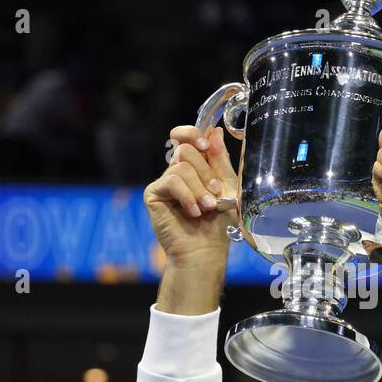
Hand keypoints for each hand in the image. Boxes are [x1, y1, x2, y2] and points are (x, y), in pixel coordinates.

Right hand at [143, 124, 238, 265]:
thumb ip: (220, 160)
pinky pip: (171, 181)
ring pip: (180, 166)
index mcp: (195, 167)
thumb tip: (214, 131)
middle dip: (206, 172)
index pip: (186, 137)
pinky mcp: (154, 194)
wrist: (205, 251)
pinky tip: (193, 211)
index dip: (192, 134)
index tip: (205, 145)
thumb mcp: (227, 187)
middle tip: (216, 192)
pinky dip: (186, 196)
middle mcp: (177, 171)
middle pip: (186, 150)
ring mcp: (165, 182)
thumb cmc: (218, 224)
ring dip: (199, 188)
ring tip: (207, 207)